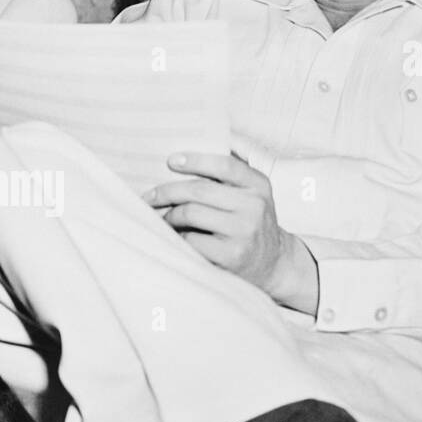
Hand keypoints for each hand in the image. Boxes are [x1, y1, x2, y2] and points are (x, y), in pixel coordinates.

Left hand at [143, 152, 317, 312]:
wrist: (272, 263)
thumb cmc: (250, 223)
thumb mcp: (252, 195)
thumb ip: (229, 176)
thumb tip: (186, 158)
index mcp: (258, 185)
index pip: (224, 166)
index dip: (195, 160)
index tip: (171, 161)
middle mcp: (254, 206)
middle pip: (200, 190)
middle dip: (168, 191)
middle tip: (150, 196)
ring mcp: (243, 232)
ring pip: (191, 213)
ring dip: (170, 215)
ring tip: (164, 218)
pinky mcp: (231, 255)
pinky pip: (191, 239)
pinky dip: (178, 236)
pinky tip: (175, 236)